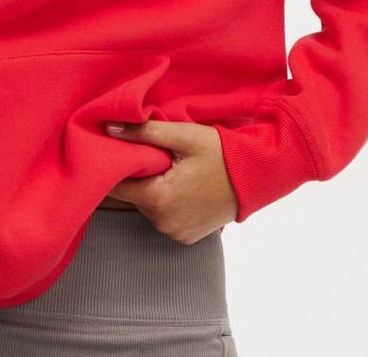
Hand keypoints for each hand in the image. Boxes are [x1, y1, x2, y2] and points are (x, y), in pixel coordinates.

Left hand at [102, 120, 237, 242]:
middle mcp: (164, 223)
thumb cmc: (221, 154)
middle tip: (150, 154)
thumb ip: (144, 132)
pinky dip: (166, 202)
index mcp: (159, 199)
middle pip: (133, 196)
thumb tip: (109, 129)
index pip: (116, 186)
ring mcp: (176, 233)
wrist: (257, 178)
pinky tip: (180, 185)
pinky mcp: (187, 238)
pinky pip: (164, 217)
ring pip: (147, 207)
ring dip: (152, 189)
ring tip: (168, 168)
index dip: (114, 167)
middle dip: (136, 176)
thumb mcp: (184, 135)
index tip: (119, 150)